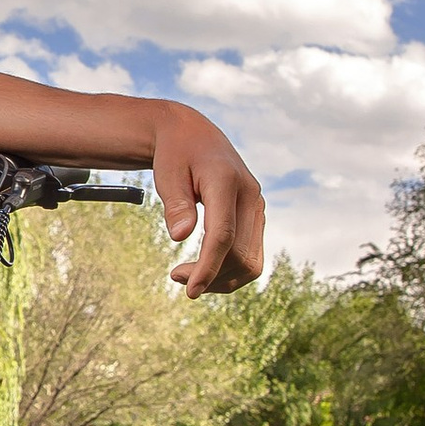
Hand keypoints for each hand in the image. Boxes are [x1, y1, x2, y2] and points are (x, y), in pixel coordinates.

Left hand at [151, 109, 265, 294]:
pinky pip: (251, 254)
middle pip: (240, 254)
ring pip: (251, 260)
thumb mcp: (167, 173)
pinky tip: (205, 269)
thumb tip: (179, 237)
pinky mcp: (255, 217)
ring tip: (188, 276)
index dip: (208, 267)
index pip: (223, 235)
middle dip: (210, 275)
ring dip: (222, 278)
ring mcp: (257, 207)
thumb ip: (176, 204)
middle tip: (175, 276)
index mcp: (227, 180)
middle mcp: (250, 195)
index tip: (189, 290)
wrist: (193, 135)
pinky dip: (230, 270)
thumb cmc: (175, 154)